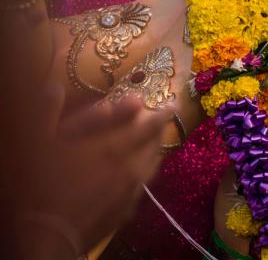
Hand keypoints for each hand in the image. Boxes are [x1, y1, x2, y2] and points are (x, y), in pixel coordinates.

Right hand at [24, 86, 168, 256]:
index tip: (172, 103)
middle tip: (159, 121)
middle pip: (154, 145)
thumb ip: (48, 111)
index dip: (162, 112)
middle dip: (158, 131)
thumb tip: (54, 86)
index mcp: (114, 148)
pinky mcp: (124, 214)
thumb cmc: (40, 185)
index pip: (149, 125)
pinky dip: (143, 174)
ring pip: (152, 167)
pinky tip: (135, 175)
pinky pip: (142, 187)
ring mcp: (130, 194)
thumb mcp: (38, 142)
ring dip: (154, 151)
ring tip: (151, 144)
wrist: (45, 238)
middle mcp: (130, 169)